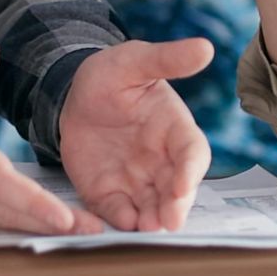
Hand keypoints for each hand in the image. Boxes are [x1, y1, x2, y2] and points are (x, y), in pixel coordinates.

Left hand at [60, 39, 213, 231]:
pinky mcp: (110, 192)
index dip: (190, 170)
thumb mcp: (134, 61)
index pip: (192, 152)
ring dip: (154, 219)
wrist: (71, 95)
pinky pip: (119, 211)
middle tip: (170, 221)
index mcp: (173, 128)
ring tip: (148, 227)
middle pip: (178, 188)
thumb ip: (167, 60)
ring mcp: (136, 179)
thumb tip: (205, 47)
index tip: (183, 184)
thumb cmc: (110, 74)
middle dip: (176, 205)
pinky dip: (123, 220)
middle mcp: (161, 159)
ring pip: (153, 206)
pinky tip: (122, 223)